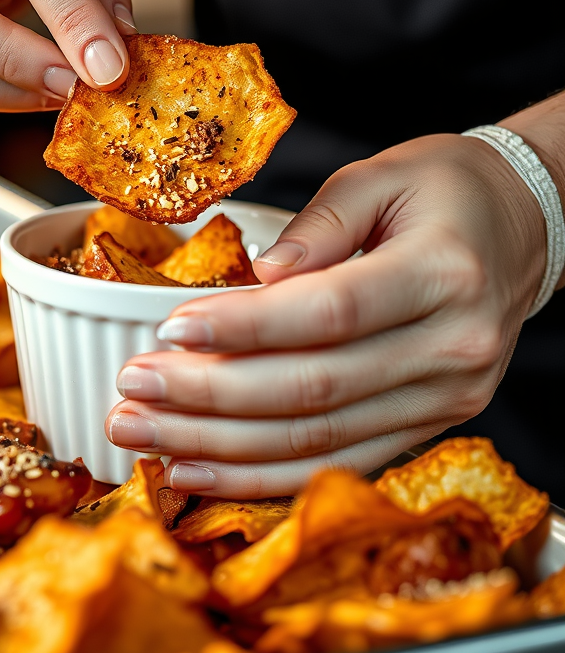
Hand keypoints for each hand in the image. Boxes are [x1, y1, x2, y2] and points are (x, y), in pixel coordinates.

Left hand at [105, 133, 547, 496]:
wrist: (521, 227)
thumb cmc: (445, 191)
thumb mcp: (379, 176)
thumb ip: (319, 224)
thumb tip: (258, 276)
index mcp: (442, 273)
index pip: (327, 311)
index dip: (242, 326)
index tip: (168, 330)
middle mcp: (452, 348)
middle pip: (313, 388)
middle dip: (208, 397)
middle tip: (130, 391)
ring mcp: (444, 399)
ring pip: (317, 439)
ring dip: (218, 446)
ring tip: (141, 434)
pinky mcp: (427, 425)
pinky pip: (337, 461)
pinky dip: (263, 475)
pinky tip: (198, 469)